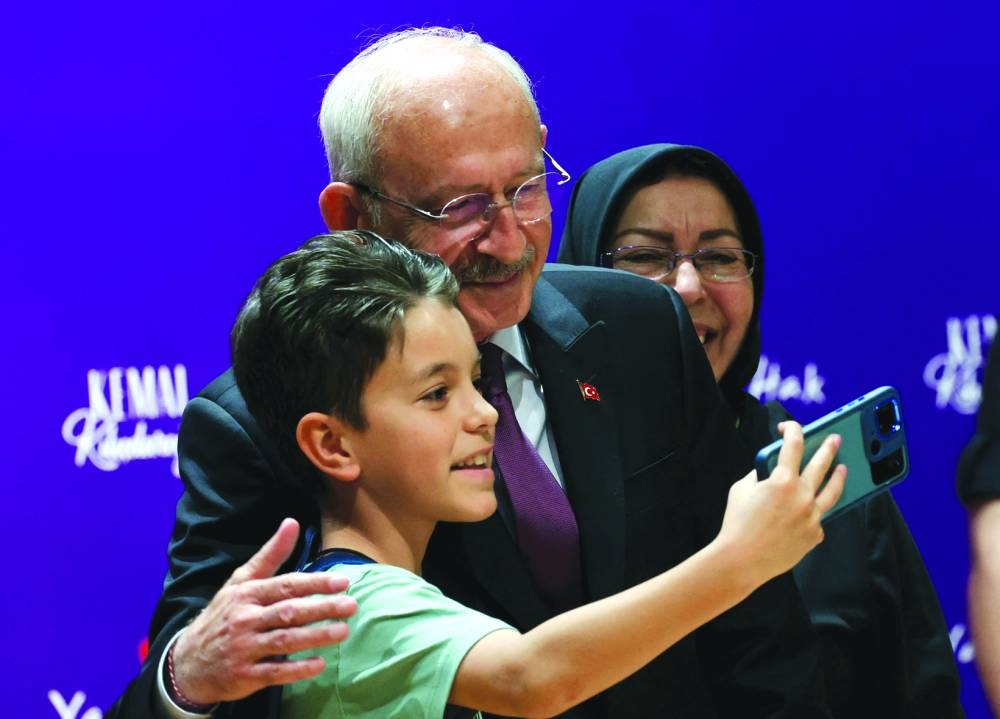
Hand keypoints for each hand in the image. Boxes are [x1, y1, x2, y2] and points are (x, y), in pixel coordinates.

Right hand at [171, 518, 357, 704]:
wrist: (189, 662)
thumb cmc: (224, 615)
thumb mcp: (241, 582)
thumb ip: (270, 555)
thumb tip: (292, 522)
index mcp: (247, 594)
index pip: (286, 585)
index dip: (315, 583)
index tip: (343, 582)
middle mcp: (245, 619)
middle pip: (289, 612)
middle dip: (321, 608)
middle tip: (351, 606)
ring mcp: (244, 648)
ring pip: (284, 640)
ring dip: (315, 636)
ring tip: (343, 631)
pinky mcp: (244, 676)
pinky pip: (275, 673)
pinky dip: (297, 669)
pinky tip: (320, 664)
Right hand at [718, 422, 845, 586]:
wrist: (742, 559)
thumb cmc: (737, 522)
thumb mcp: (741, 489)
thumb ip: (760, 475)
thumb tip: (772, 471)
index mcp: (782, 480)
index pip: (793, 445)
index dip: (792, 430)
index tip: (790, 427)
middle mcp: (802, 496)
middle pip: (821, 465)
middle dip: (828, 448)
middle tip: (835, 439)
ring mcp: (812, 516)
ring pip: (832, 492)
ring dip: (838, 477)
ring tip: (843, 468)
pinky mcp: (815, 535)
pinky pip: (818, 519)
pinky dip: (813, 513)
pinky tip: (810, 511)